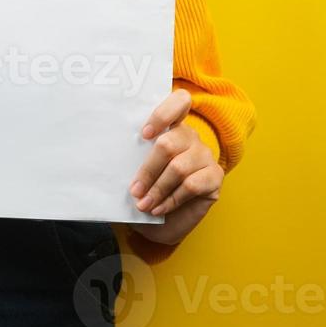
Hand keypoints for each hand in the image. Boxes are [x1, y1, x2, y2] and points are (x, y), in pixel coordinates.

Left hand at [127, 88, 223, 245]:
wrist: (162, 224)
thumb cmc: (146, 192)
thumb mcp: (134, 172)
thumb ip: (130, 158)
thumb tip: (110, 154)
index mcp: (171, 126)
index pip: (179, 102)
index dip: (162, 114)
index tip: (143, 135)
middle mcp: (190, 136)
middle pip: (169, 143)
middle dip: (148, 170)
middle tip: (134, 191)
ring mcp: (205, 154)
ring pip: (179, 167)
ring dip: (157, 189)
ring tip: (143, 204)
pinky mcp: (215, 176)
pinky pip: (192, 185)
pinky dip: (171, 200)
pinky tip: (159, 209)